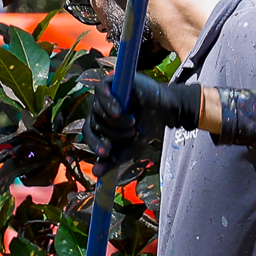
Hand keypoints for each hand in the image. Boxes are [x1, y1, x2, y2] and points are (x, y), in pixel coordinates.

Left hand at [87, 72, 205, 163]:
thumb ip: (114, 159)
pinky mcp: (112, 81)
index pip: (89, 134)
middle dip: (113, 132)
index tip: (106, 153)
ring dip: (116, 121)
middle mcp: (100, 109)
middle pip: (95, 122)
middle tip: (131, 132)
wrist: (165, 110)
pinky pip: (100, 90)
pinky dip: (108, 102)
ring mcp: (105, 95)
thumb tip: (97, 174)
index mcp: (101, 124)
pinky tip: (118, 111)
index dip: (95, 144)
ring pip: (98, 110)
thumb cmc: (147, 127)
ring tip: (132, 121)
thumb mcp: (130, 147)